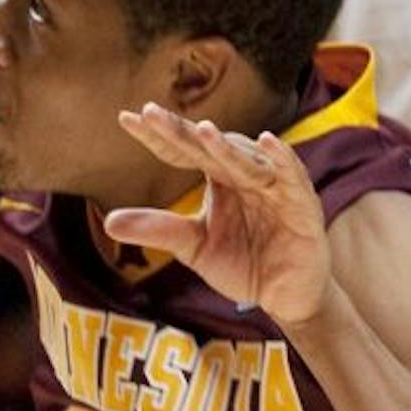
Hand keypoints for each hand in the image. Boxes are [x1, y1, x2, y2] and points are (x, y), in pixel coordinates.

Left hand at [106, 106, 336, 329]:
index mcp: (219, 177)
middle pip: (211, 145)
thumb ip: (159, 229)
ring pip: (247, 159)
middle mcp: (244, 173)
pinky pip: (292, 177)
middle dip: (182, 130)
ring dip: (226, 145)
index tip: (125, 118)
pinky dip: (282, 159)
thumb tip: (108, 222)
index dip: (157, 136)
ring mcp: (274, 186)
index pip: (183, 150)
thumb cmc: (244, 264)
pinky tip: (268, 142)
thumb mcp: (195, 247)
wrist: (286, 297)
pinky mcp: (301, 205)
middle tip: (151, 113)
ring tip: (202, 130)